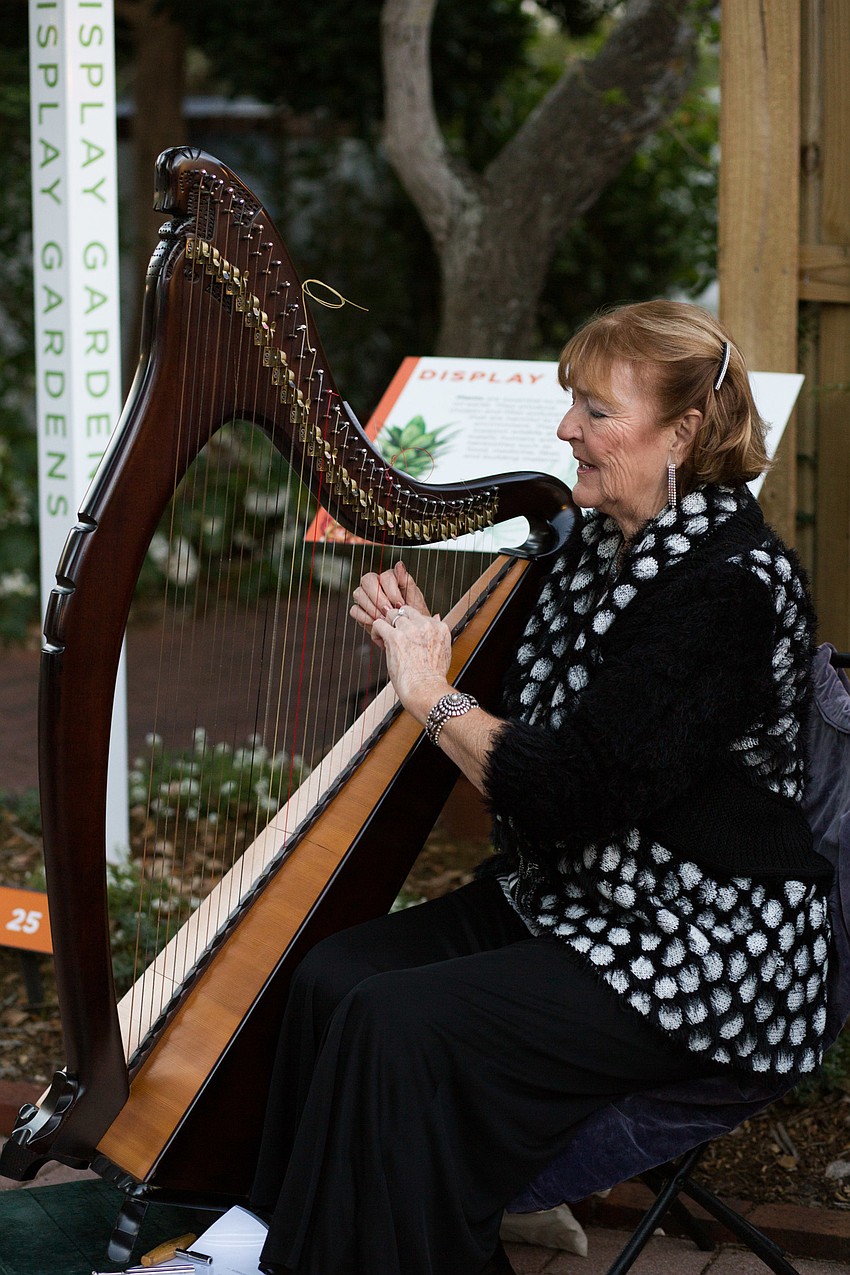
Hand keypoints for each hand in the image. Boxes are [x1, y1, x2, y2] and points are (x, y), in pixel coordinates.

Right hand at [350, 561, 429, 649]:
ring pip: (358, 593)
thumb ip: (407, 582)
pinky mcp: (360, 610)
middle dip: (379, 598)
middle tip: (389, 611)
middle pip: (367, 580)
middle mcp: (376, 584)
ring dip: (372, 607)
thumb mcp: (415, 600)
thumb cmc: (413, 615)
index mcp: (391, 578)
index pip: (385, 576)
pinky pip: (354, 609)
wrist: (409, 633)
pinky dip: (364, 617)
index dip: (392, 591)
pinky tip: (376, 623)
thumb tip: (399, 565)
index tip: (400, 605)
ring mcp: (366, 596)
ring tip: (384, 618)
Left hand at [371, 605, 451, 721]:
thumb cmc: (432, 678)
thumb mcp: (443, 652)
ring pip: (391, 614)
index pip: (419, 616)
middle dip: (398, 621)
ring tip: (386, 640)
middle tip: (394, 636)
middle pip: (405, 611)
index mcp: (439, 628)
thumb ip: (438, 634)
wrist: (426, 690)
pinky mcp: (395, 637)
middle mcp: (426, 625)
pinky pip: (379, 624)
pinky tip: (379, 642)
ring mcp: (410, 630)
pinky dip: (376, 632)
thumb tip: (436, 616)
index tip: (408, 640)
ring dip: (387, 626)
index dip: (411, 626)